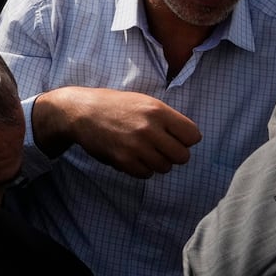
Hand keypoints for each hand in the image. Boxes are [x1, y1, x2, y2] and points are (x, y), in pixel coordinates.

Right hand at [34, 87, 201, 177]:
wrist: (81, 111)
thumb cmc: (114, 105)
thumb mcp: (143, 101)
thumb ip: (166, 119)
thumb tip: (188, 140)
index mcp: (158, 110)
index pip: (193, 136)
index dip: (185, 139)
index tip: (174, 137)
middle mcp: (149, 128)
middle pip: (182, 156)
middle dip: (173, 154)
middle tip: (160, 147)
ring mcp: (136, 146)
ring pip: (165, 167)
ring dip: (157, 162)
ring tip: (143, 150)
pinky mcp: (123, 160)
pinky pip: (146, 174)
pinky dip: (141, 169)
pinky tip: (131, 156)